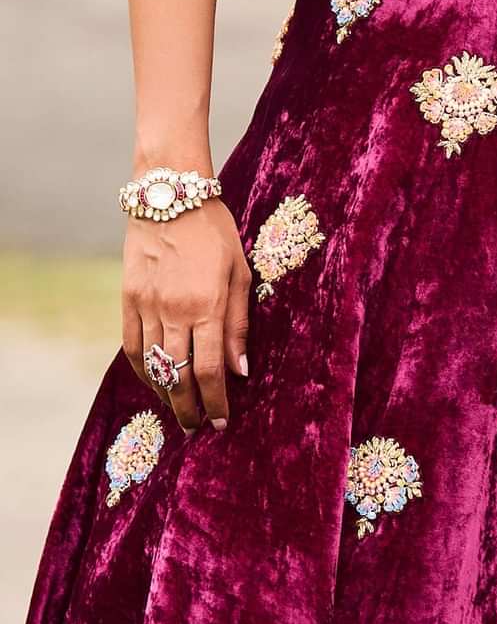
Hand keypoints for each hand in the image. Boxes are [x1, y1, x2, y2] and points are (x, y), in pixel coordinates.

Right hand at [121, 199, 251, 433]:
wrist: (171, 197)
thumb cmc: (215, 231)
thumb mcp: (240, 271)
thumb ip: (239, 323)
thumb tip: (240, 370)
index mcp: (208, 304)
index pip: (209, 370)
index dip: (216, 401)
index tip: (221, 422)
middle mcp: (174, 311)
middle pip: (178, 376)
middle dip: (190, 408)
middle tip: (199, 427)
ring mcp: (147, 306)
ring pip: (154, 366)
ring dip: (167, 394)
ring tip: (180, 410)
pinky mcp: (128, 299)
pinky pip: (133, 347)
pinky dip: (143, 370)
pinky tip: (155, 381)